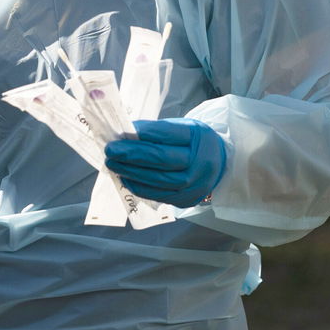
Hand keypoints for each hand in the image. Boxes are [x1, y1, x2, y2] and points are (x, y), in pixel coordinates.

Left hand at [104, 118, 226, 207]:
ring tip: (113, 164)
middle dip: (132, 154)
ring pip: (158, 179)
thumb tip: (125, 135)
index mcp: (197, 136)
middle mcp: (199, 161)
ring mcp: (194, 183)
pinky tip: (125, 178)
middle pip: (162, 158)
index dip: (142, 133)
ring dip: (131, 172)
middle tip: (111, 150)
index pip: (167, 134)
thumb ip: (156, 132)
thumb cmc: (193, 144)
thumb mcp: (181, 129)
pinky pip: (158, 195)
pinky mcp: (186, 199)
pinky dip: (139, 187)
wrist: (218, 165)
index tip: (121, 132)